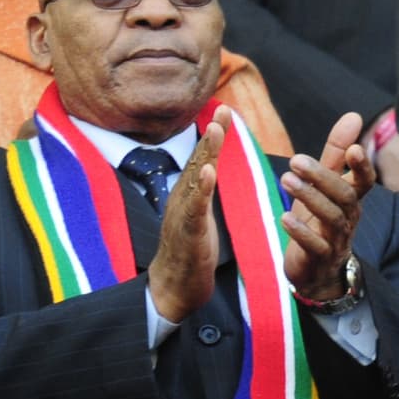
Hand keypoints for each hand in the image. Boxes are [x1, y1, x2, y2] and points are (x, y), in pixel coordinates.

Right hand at [147, 106, 229, 322]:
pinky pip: (193, 208)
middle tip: (222, 109)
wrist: (172, 289)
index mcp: (190, 195)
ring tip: (216, 130)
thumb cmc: (190, 252)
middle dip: (211, 135)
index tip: (226, 110)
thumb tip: (210, 170)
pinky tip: (207, 173)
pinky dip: (200, 189)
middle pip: (198, 161)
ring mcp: (182, 215)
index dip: (214, 135)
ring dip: (206, 153)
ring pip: (194, 179)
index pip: (203, 159)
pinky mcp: (187, 234)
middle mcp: (183, 199)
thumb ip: (204, 193)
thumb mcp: (200, 216)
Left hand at [282, 112, 374, 300]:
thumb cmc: (322, 220)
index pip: (365, 181)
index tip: (353, 149)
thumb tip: (354, 116)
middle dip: (322, 177)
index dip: (362, 166)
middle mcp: (348, 218)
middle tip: (295, 160)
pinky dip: (300, 231)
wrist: (318, 271)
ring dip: (309, 198)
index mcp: (352, 199)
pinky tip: (284, 216)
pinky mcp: (319, 258)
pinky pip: (314, 245)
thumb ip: (337, 152)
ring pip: (330, 218)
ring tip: (286, 181)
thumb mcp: (327, 185)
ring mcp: (336, 240)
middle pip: (344, 196)